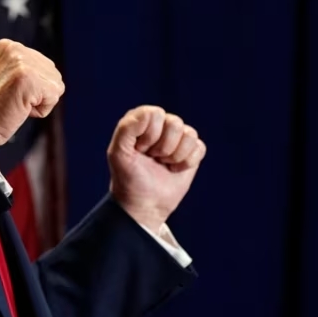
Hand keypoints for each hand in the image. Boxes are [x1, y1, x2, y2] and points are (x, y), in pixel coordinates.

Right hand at [0, 39, 64, 153]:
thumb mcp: (7, 77)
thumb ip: (27, 68)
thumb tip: (53, 73)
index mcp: (9, 46)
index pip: (45, 66)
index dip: (33, 87)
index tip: (9, 92)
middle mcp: (15, 49)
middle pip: (53, 74)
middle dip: (39, 93)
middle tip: (12, 100)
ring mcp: (21, 62)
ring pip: (56, 86)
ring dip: (40, 102)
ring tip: (15, 104)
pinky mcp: (28, 78)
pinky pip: (54, 97)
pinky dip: (41, 110)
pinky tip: (19, 109)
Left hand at [107, 106, 205, 229]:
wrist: (143, 203)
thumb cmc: (128, 177)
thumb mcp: (118, 153)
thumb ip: (126, 128)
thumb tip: (149, 113)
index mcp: (141, 120)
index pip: (155, 114)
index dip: (149, 136)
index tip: (139, 150)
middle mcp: (160, 124)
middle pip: (175, 124)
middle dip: (163, 148)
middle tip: (152, 158)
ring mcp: (177, 137)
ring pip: (189, 135)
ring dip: (175, 156)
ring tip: (163, 163)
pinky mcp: (192, 151)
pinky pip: (199, 147)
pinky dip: (187, 163)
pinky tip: (174, 169)